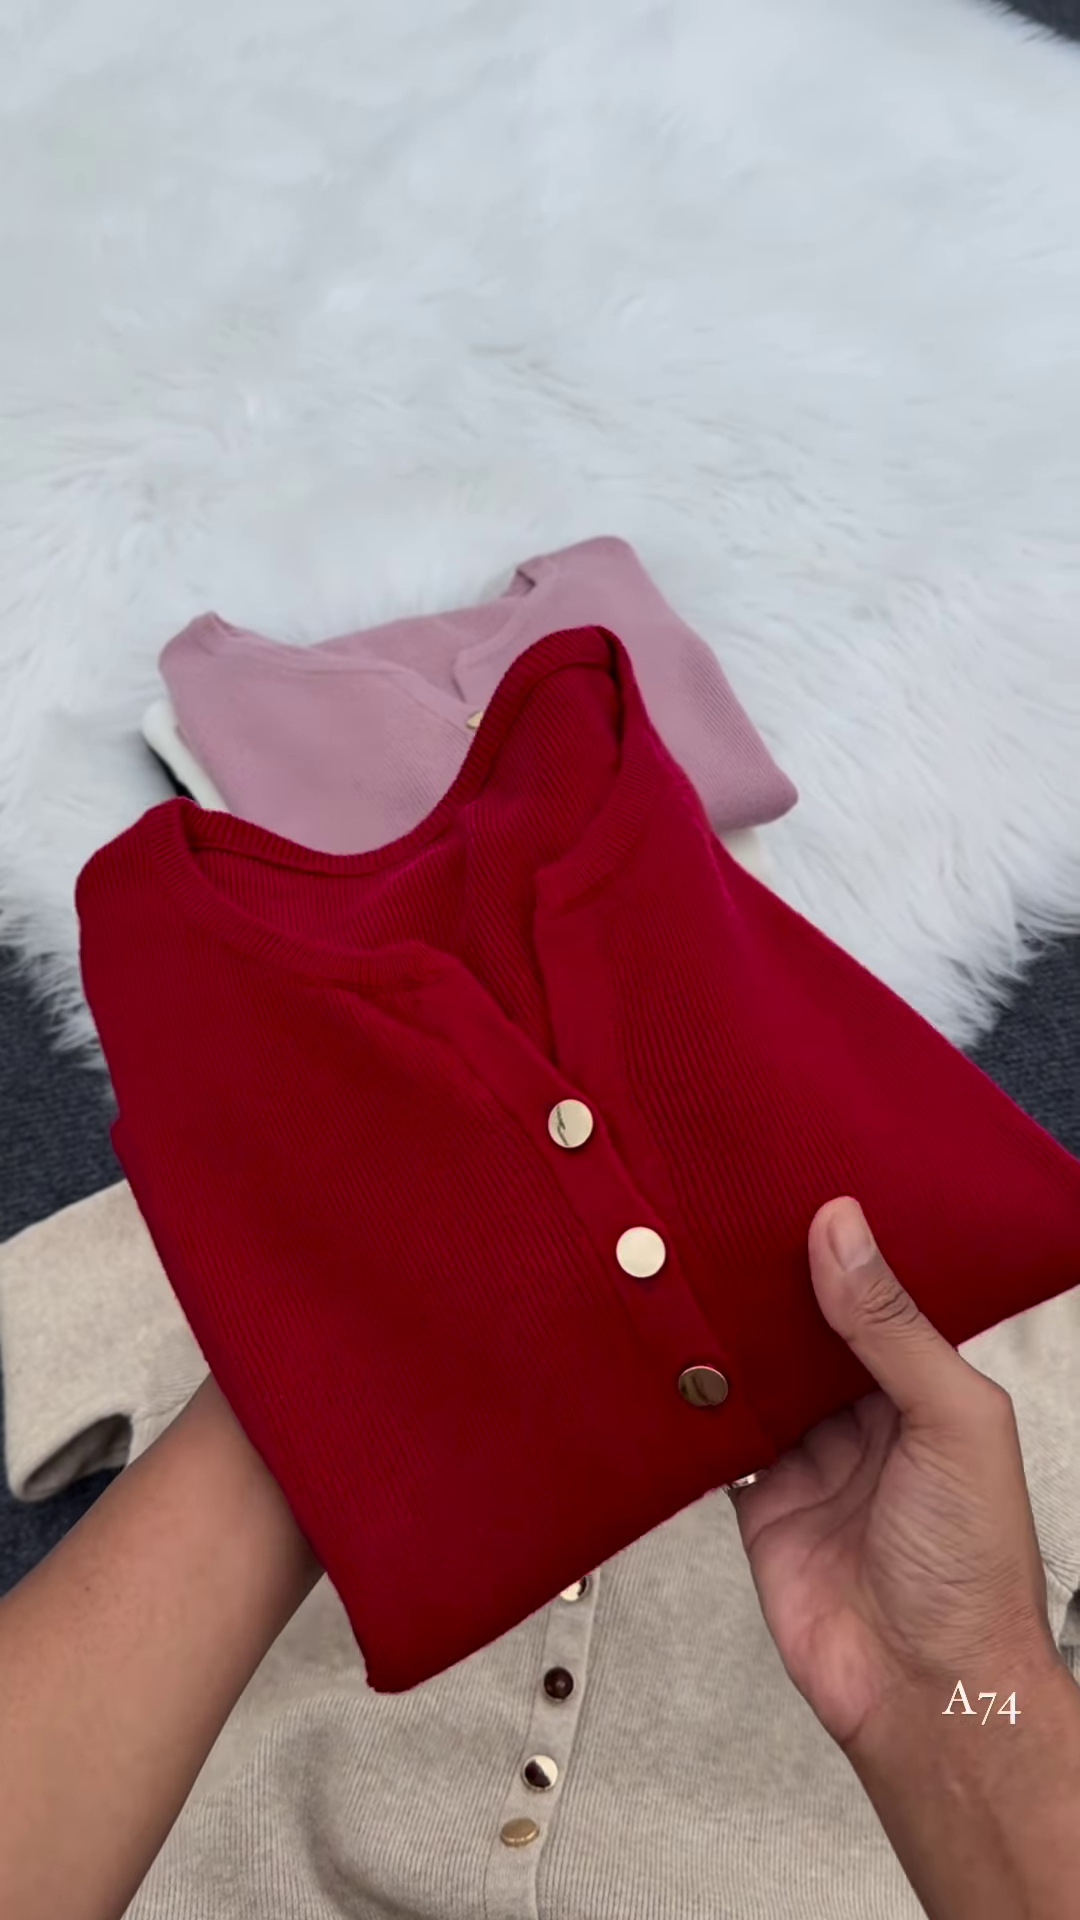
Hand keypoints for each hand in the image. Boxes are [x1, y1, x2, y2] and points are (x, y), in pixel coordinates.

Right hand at [727, 1196, 1062, 1755]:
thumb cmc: (970, 1566)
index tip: (787, 1184)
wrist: (921, 1694)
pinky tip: (661, 1352)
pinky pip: (717, 1438)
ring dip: (725, 1335)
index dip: (837, 1247)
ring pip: (757, 1375)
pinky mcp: (758, 1499)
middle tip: (713, 1212)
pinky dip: (692, 1403)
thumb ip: (891, 1327)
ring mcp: (810, 1456)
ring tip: (677, 1263)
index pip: (874, 1296)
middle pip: (806, 1330)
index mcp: (926, 1386)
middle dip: (768, 1283)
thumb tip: (842, 1228)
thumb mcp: (950, 1421)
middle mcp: (866, 1414)